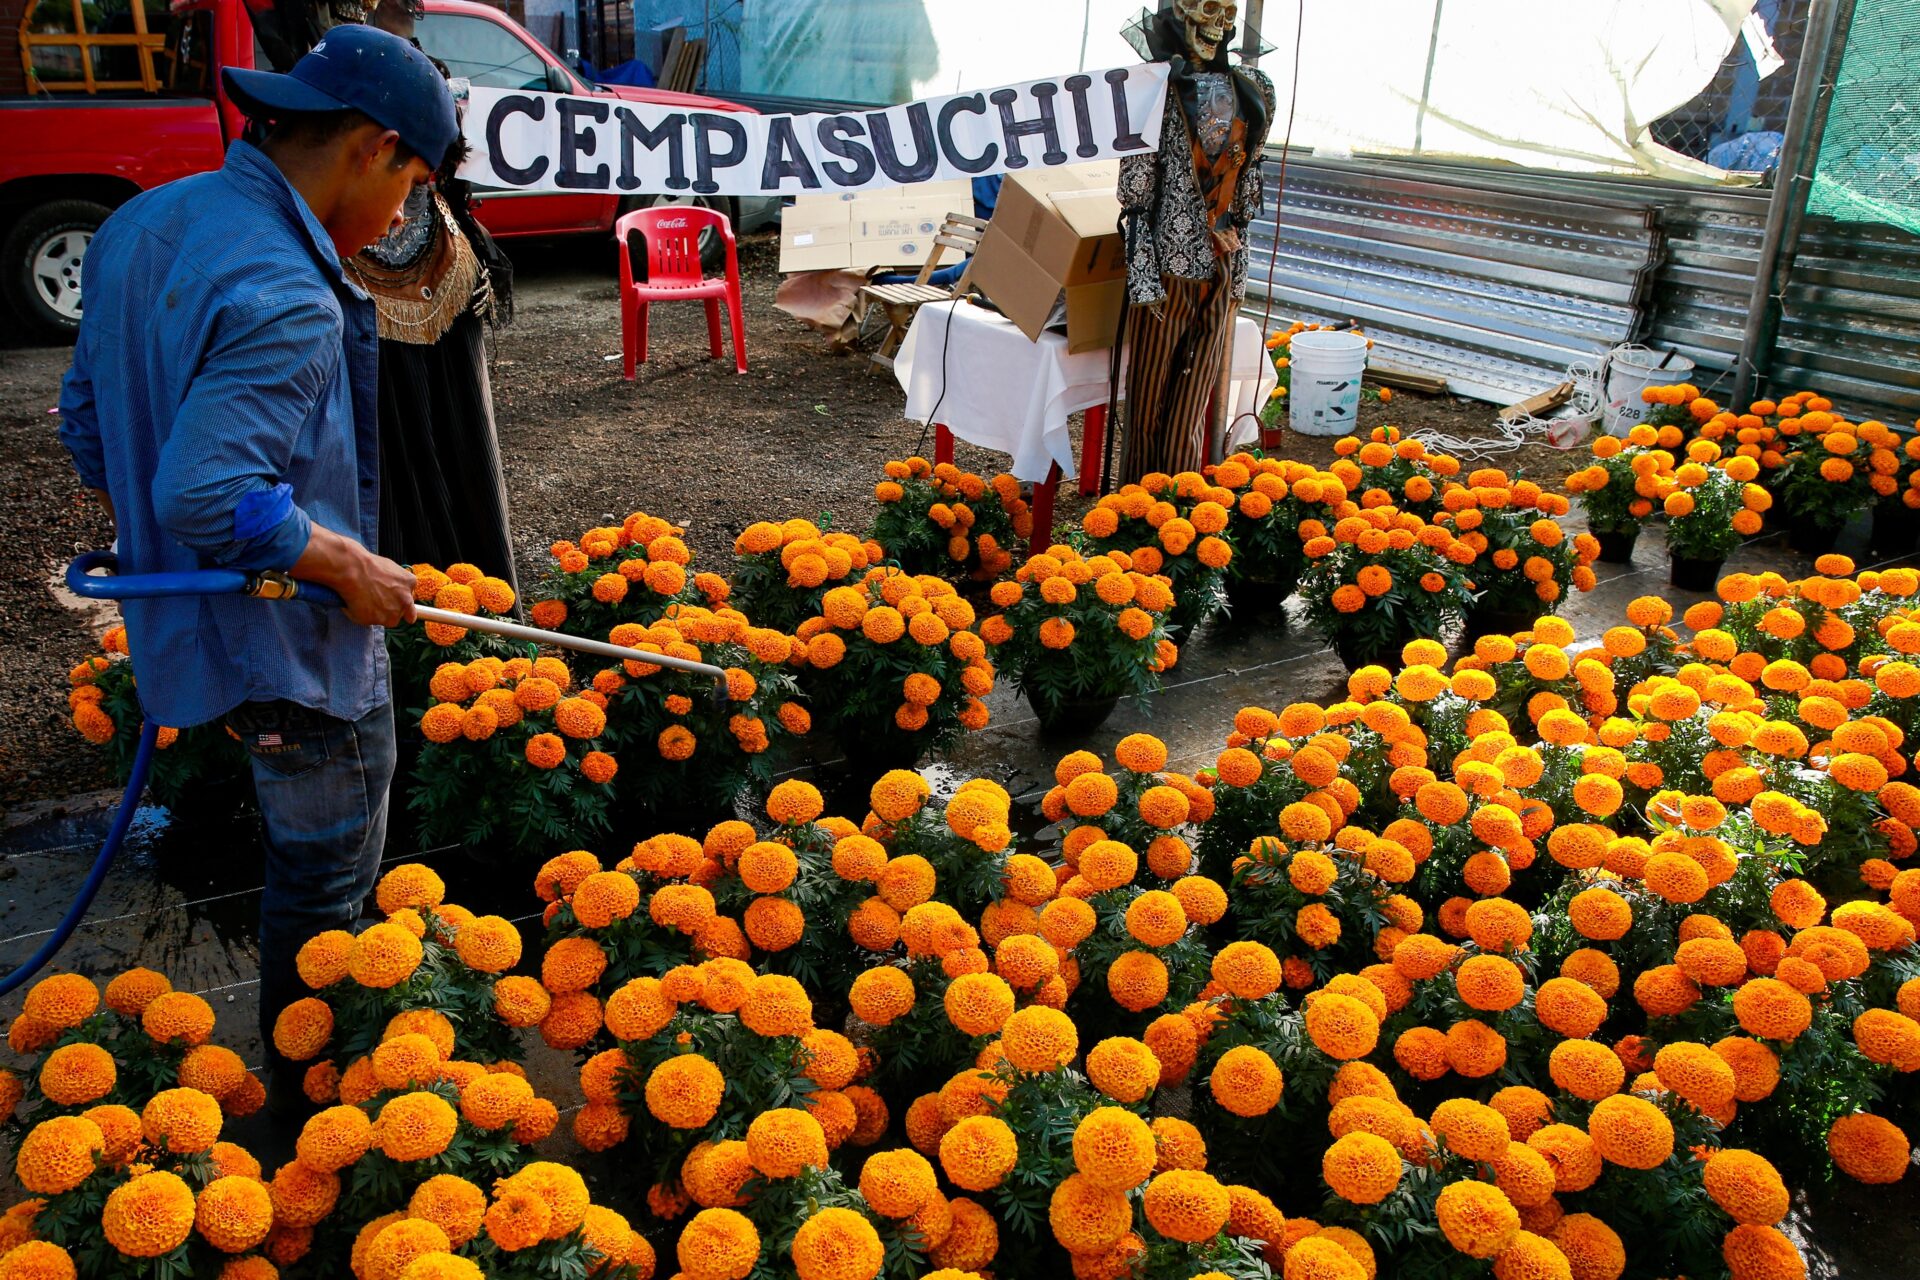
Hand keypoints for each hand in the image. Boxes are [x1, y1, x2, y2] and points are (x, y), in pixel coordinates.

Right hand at [292, 523, 417, 627]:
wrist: (352, 569)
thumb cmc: (366, 565)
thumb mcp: (391, 569)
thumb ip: (396, 584)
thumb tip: (389, 592)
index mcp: (410, 583)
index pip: (412, 600)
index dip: (403, 605)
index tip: (398, 607)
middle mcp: (406, 600)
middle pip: (401, 613)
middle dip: (391, 610)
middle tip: (376, 603)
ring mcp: (393, 612)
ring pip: (387, 620)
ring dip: (377, 615)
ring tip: (363, 601)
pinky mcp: (380, 620)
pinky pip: (370, 621)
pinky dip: (362, 616)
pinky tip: (355, 603)